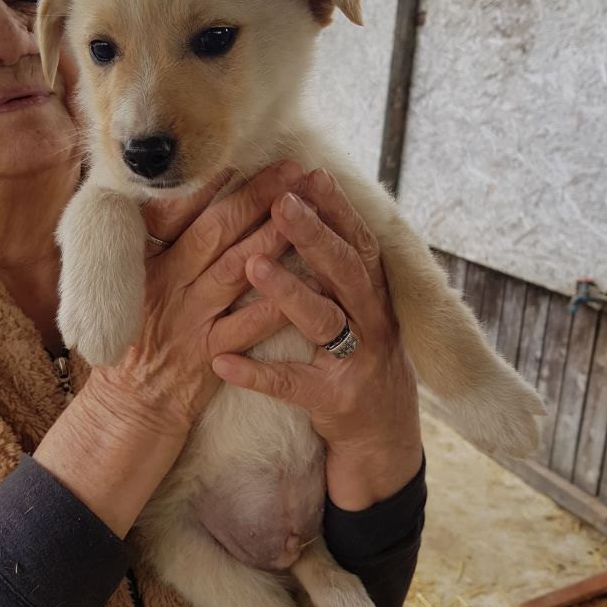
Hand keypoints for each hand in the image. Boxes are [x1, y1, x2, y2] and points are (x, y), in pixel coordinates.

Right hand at [35, 160, 303, 535]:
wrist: (129, 408)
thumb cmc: (134, 339)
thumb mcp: (128, 285)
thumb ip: (149, 244)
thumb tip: (165, 194)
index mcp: (143, 264)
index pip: (171, 213)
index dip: (205, 183)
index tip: (237, 154)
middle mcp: (166, 286)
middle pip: (214, 232)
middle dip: (256, 196)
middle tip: (292, 169)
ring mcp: (188, 321)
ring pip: (235, 271)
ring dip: (273, 237)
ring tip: (305, 209)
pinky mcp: (209, 355)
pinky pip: (248, 326)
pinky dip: (277, 301)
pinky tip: (307, 279)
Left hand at [212, 168, 422, 510]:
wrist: (383, 432)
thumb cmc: (360, 352)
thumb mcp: (360, 306)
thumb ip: (339, 264)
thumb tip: (313, 201)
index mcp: (373, 292)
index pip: (357, 240)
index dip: (337, 208)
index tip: (309, 174)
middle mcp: (372, 320)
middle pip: (346, 270)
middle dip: (315, 234)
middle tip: (282, 203)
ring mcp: (356, 361)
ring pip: (324, 320)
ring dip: (288, 292)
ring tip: (253, 265)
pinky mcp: (335, 400)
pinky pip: (293, 385)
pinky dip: (257, 374)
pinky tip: (223, 363)